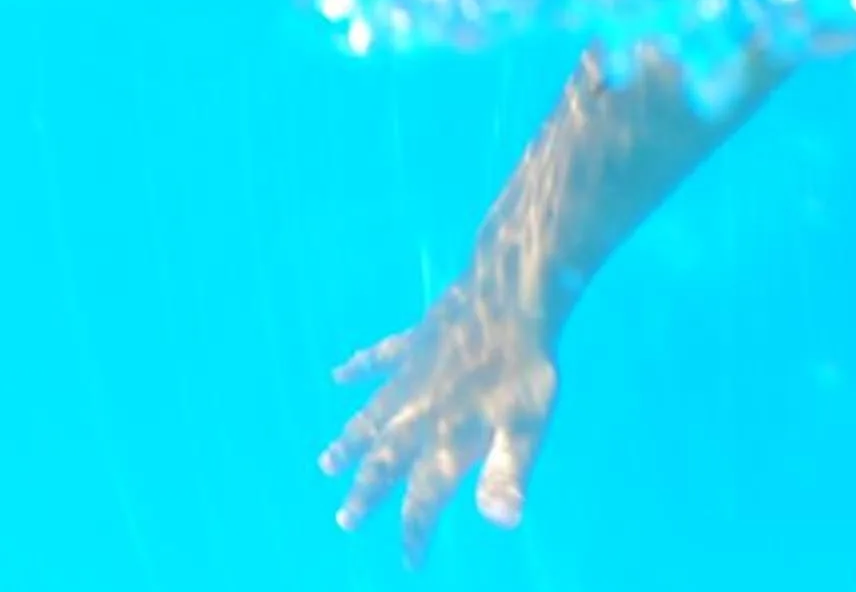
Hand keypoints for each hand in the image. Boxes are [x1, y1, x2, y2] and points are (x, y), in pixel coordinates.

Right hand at [322, 282, 558, 563]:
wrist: (511, 295)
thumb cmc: (526, 366)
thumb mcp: (528, 425)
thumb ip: (508, 473)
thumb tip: (500, 523)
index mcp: (445, 440)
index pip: (424, 499)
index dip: (416, 531)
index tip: (410, 560)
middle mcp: (417, 415)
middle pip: (386, 463)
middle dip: (367, 493)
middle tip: (345, 519)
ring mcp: (410, 376)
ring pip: (371, 418)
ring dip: (350, 442)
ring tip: (327, 464)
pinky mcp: (414, 341)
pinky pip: (379, 359)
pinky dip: (358, 367)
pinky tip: (340, 374)